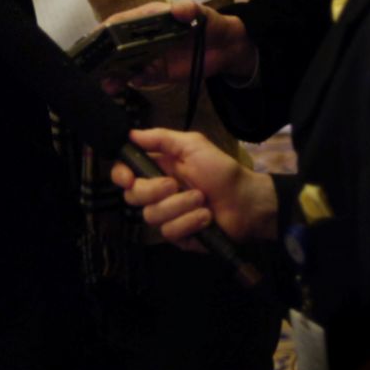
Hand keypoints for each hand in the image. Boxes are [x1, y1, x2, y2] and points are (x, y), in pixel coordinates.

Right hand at [102, 0, 258, 91]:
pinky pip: (141, 78)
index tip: (95, 39)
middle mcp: (142, 39)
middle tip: (95, 67)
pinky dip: (134, 81)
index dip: (106, 30)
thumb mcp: (200, 12)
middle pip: (117, 47)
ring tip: (108, 84)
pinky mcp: (157, 73)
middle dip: (104, 57)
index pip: (121, 22)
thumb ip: (189, 9)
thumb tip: (178, 9)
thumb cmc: (210, 24)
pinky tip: (132, 84)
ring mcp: (149, 57)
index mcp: (147, 19)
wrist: (226, 48)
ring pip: (125, 65)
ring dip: (114, 74)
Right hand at [109, 128, 277, 246]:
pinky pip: (169, 232)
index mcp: (157, 169)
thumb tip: (130, 133)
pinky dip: (189, 223)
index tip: (129, 178)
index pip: (124, 174)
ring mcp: (167, 216)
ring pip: (151, 216)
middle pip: (133, 197)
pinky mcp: (179, 236)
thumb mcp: (193, 145)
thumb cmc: (222, 171)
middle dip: (154, 191)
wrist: (248, 201)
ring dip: (179, 206)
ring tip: (202, 201)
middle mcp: (157, 193)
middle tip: (175, 185)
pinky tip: (205, 218)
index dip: (121, 176)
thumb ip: (161, 138)